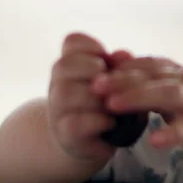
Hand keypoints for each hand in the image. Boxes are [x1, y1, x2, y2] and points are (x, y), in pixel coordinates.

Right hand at [48, 32, 132, 162]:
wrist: (96, 141)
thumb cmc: (112, 105)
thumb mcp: (121, 83)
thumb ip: (122, 68)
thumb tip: (124, 54)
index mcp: (73, 65)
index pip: (73, 41)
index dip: (92, 46)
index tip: (107, 59)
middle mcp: (59, 84)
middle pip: (63, 65)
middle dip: (93, 69)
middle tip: (112, 81)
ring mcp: (59, 110)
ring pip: (67, 93)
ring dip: (97, 97)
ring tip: (115, 104)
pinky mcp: (66, 134)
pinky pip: (76, 123)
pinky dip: (98, 121)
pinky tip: (112, 122)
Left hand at [91, 57, 182, 166]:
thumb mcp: (169, 91)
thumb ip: (146, 80)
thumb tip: (114, 62)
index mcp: (177, 72)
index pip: (147, 64)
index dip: (121, 66)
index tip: (93, 71)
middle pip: (153, 75)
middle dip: (123, 79)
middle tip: (95, 87)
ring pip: (169, 94)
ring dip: (140, 96)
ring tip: (114, 105)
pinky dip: (171, 134)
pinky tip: (154, 140)